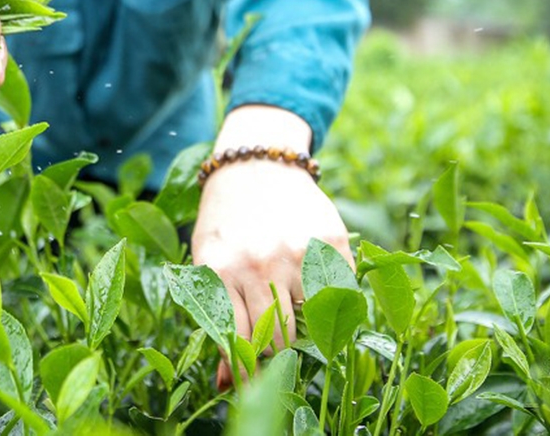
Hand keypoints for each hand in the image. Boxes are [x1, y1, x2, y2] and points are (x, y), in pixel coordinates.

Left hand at [191, 109, 352, 388]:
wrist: (256, 165)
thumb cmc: (227, 222)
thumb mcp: (209, 263)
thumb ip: (217, 319)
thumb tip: (227, 384)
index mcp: (221, 271)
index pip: (239, 341)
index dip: (247, 370)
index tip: (251, 383)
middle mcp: (260, 264)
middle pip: (279, 340)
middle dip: (278, 352)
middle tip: (277, 347)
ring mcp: (297, 252)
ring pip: (312, 322)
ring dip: (306, 328)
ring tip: (295, 312)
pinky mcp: (330, 242)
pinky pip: (340, 294)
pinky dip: (333, 302)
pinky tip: (317, 289)